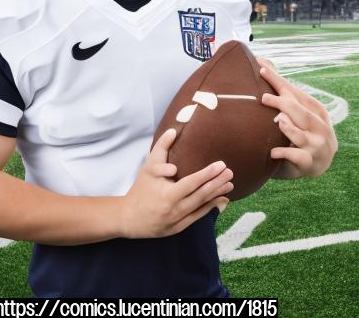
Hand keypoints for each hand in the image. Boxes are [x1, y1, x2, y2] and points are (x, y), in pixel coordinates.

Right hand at [119, 128, 233, 238]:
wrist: (127, 218)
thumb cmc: (140, 190)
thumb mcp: (148, 168)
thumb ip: (161, 149)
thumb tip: (173, 131)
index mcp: (166, 195)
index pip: (191, 183)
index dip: (208, 174)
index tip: (221, 165)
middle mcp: (173, 209)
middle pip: (200, 195)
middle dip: (217, 183)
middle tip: (230, 172)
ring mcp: (176, 221)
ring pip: (201, 206)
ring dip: (217, 195)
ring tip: (230, 184)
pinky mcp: (178, 228)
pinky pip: (198, 217)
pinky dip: (210, 207)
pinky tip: (221, 199)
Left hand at [258, 58, 337, 178]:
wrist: (318, 165)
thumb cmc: (303, 134)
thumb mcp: (299, 115)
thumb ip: (284, 95)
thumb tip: (263, 62)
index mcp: (317, 112)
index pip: (297, 94)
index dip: (280, 82)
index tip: (262, 70)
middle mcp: (320, 127)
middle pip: (300, 112)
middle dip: (282, 103)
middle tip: (263, 98)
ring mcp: (316, 145)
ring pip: (301, 135)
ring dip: (288, 128)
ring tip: (278, 122)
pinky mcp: (309, 163)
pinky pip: (296, 157)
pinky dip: (284, 153)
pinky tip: (272, 153)